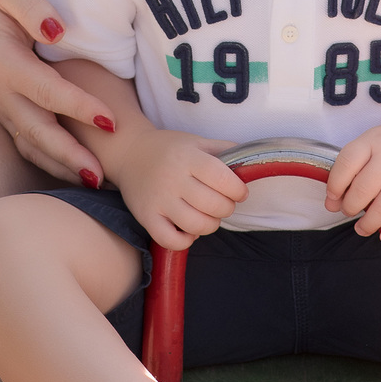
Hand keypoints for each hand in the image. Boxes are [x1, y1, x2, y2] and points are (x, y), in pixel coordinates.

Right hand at [0, 0, 118, 182]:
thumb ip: (33, 6)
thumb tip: (56, 30)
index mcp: (3, 62)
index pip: (46, 91)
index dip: (78, 107)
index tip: (111, 120)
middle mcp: (0, 92)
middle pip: (38, 130)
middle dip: (70, 155)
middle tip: (104, 175)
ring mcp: (2, 107)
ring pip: (32, 145)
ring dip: (63, 167)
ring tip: (98, 183)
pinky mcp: (8, 114)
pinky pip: (29, 145)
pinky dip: (53, 163)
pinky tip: (80, 173)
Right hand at [115, 128, 247, 250]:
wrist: (129, 152)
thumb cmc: (169, 148)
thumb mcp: (196, 141)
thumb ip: (224, 149)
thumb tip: (251, 162)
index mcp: (188, 157)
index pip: (221, 178)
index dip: (237, 189)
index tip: (240, 192)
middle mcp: (173, 178)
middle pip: (212, 205)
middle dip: (226, 208)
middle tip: (224, 203)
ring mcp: (158, 200)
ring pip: (196, 225)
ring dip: (211, 225)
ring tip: (209, 216)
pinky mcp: (146, 217)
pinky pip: (171, 241)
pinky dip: (186, 241)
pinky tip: (189, 229)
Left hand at [325, 121, 380, 243]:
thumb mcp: (370, 145)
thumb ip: (350, 171)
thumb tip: (331, 204)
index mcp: (371, 140)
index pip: (346, 164)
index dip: (335, 186)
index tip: (333, 199)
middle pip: (363, 189)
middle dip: (350, 207)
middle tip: (350, 212)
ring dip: (369, 223)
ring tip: (363, 228)